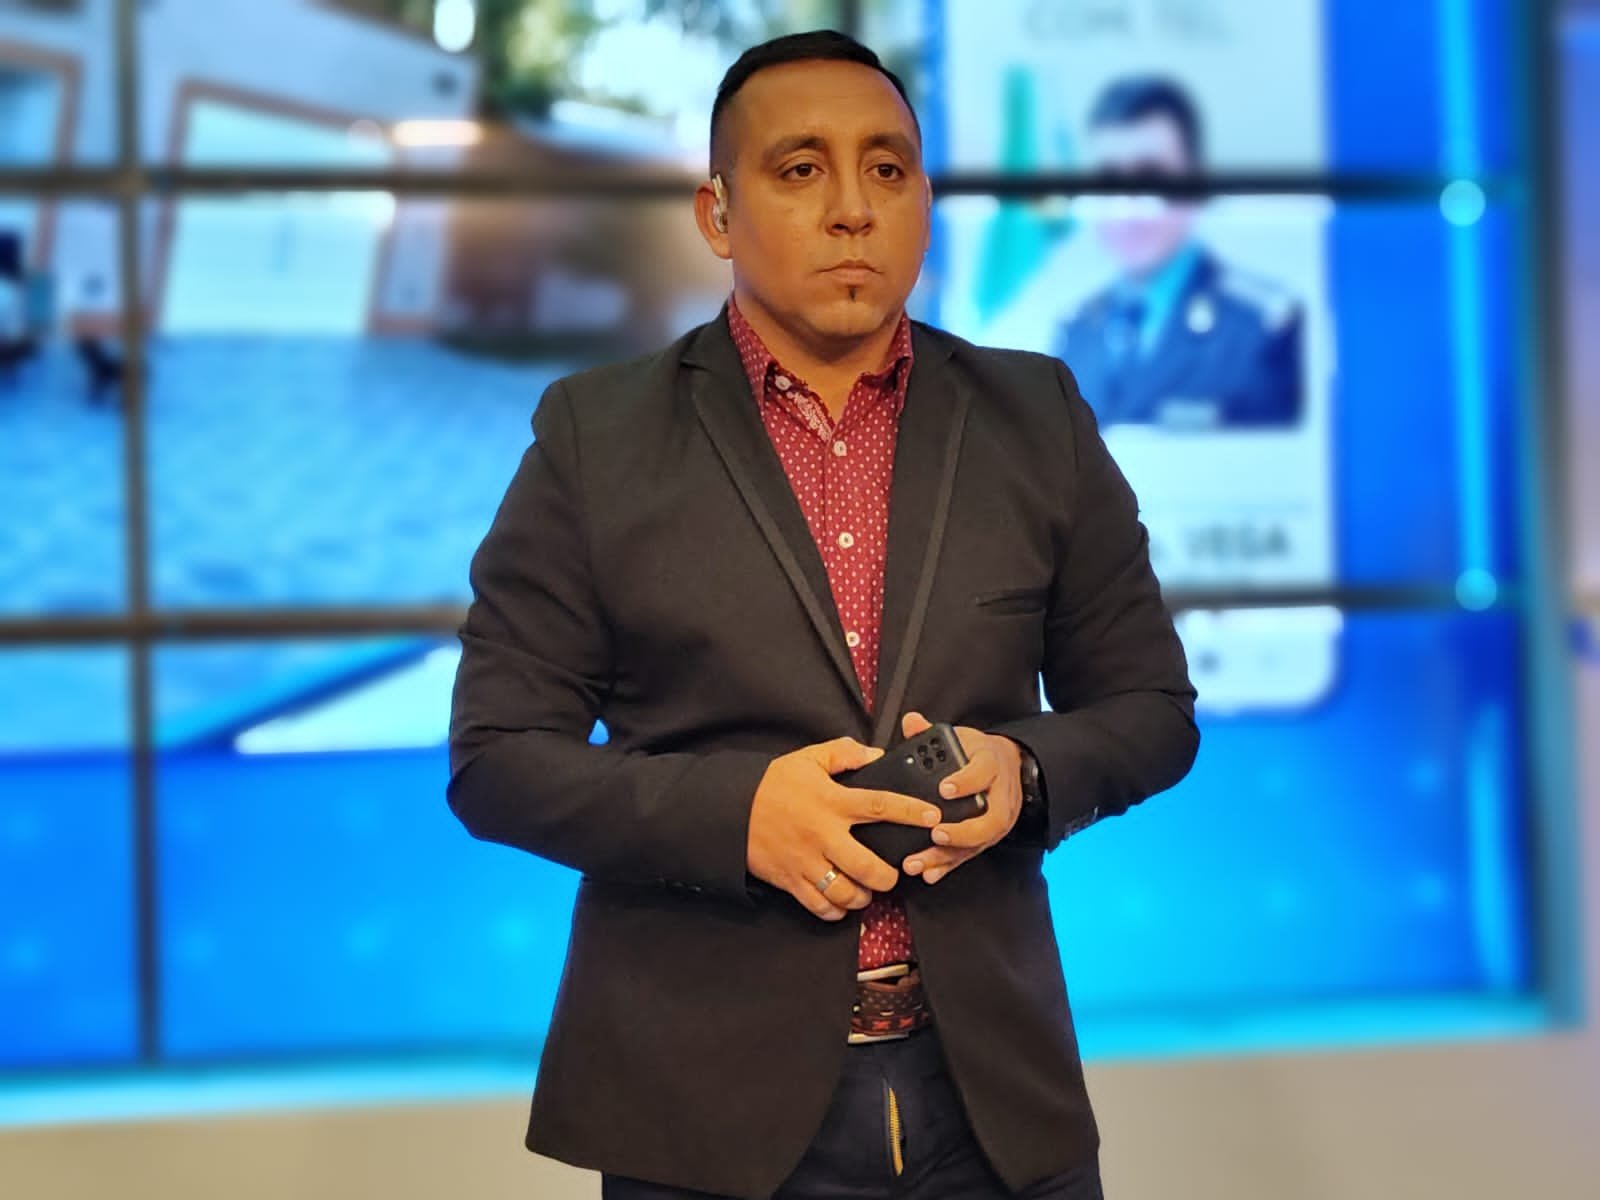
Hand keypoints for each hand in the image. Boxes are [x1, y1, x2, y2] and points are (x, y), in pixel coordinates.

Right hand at [748, 736, 944, 920]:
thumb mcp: (807, 759)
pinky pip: (818, 906)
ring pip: (845, 893)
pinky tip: (840, 905)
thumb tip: (875, 755)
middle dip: (887, 877)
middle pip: (868, 867)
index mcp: (832, 802)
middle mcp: (824, 835)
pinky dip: (834, 911)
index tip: (932, 817)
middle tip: (892, 875)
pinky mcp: (791, 880)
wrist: (729, 810)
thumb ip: (843, 754)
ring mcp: (807, 862)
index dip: (911, 812)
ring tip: (866, 892)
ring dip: (862, 897)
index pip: (880, 806)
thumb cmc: (772, 784)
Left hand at [898, 711, 1023, 884]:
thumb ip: (931, 733)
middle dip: (962, 830)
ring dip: (950, 854)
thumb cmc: (976, 754)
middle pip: (989, 818)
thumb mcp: (959, 738)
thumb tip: (911, 721)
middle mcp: (1000, 795)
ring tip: (921, 862)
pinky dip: (950, 865)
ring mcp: (998, 819)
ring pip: (980, 842)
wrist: (1007, 766)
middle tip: (936, 833)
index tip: (944, 788)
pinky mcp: (989, 837)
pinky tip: (930, 873)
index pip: (982, 773)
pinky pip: (971, 854)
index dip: (965, 781)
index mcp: (991, 764)